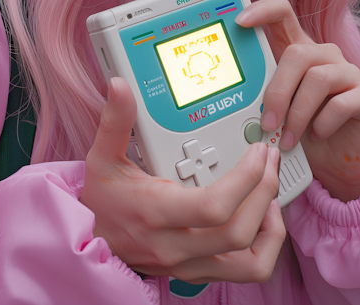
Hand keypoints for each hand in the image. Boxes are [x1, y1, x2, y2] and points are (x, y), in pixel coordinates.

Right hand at [80, 77, 285, 282]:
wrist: (88, 241)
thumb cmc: (100, 201)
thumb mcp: (102, 157)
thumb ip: (115, 121)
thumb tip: (119, 87)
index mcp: (157, 213)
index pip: (214, 207)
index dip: (246, 180)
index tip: (256, 152)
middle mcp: (177, 245)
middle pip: (240, 232)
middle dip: (265, 191)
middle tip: (269, 159)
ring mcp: (191, 264)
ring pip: (251, 263)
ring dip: (271, 227)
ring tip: (270, 192)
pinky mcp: (199, 271)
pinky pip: (246, 270)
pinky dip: (264, 245)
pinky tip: (260, 217)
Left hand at [237, 0, 359, 202]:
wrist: (337, 161)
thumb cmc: (303, 130)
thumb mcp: (279, 111)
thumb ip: (263, 98)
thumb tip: (239, 103)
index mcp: (299, 52)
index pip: (283, 13)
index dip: (263, 10)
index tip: (241, 21)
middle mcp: (324, 56)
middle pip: (297, 52)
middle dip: (277, 91)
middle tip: (267, 123)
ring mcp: (348, 73)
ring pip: (318, 78)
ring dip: (298, 113)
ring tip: (288, 139)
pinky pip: (341, 103)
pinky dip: (323, 123)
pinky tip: (317, 135)